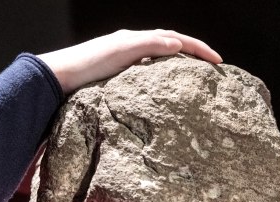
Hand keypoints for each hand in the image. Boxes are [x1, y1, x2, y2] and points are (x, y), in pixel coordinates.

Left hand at [38, 29, 222, 93]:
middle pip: (170, 43)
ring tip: (196, 73)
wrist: (60, 77)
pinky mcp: (117, 74)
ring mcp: (125, 59)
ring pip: (160, 56)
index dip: (199, 48)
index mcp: (136, 39)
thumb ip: (149, 45)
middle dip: (194, 52)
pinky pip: (149, 69)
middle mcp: (132, 46)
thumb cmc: (88, 65)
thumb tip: (179, 43)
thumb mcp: (121, 52)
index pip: (176, 38)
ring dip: (180, 61)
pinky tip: (166, 84)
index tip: (219, 61)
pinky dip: (164, 72)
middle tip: (213, 65)